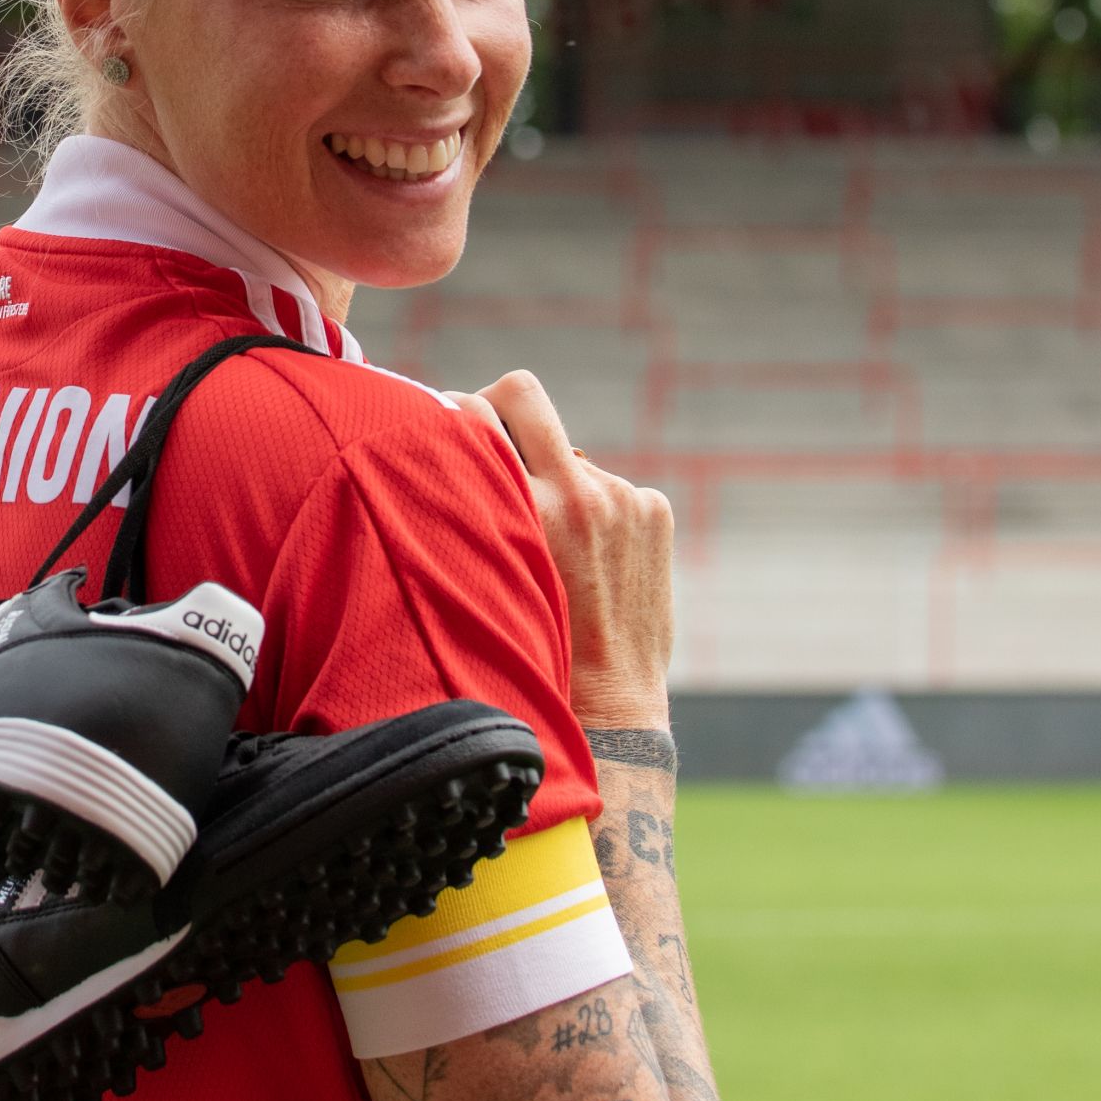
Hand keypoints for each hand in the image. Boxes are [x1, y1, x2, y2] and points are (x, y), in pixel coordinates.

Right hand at [457, 369, 674, 729]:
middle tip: (490, 435)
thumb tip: (458, 441)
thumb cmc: (533, 649)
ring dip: (557, 485)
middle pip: (524, 394)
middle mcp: (579, 492)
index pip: (476, 411)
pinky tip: (593, 564)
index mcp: (529, 510)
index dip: (455, 415)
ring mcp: (623, 496)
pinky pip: (609, 486)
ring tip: (556, 553)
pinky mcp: (653, 508)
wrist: (610, 706)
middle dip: (501, 405)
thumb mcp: (489, 573)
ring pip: (568, 458)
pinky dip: (597, 512)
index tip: (447, 430)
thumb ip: (482, 508)